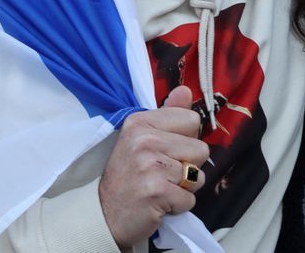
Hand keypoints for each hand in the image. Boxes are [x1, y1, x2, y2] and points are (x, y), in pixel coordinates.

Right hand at [98, 85, 208, 247]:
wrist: (103, 214)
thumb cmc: (128, 175)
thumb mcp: (141, 137)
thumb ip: (168, 113)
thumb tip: (186, 90)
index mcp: (141, 122)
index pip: (192, 120)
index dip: (185, 139)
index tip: (166, 151)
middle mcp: (145, 139)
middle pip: (201, 149)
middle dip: (188, 166)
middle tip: (162, 174)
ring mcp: (150, 165)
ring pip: (198, 176)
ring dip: (183, 187)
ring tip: (160, 187)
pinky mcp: (156, 191)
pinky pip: (190, 198)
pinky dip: (178, 205)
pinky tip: (159, 202)